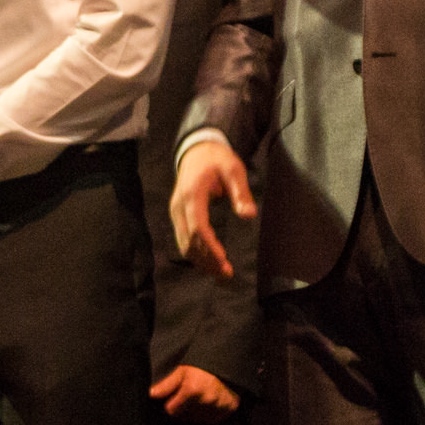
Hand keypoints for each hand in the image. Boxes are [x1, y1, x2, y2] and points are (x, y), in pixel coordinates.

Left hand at [150, 364, 239, 424]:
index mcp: (193, 390)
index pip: (171, 410)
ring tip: (200, 397)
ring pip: (198, 419)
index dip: (171, 403)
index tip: (175, 396)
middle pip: (185, 416)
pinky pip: (212, 419)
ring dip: (196, 412)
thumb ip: (166, 383)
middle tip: (189, 394)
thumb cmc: (203, 363)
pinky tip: (210, 402)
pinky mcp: (229, 410)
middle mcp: (207, 400)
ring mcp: (219, 406)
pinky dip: (209, 413)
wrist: (229, 360)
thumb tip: (151, 394)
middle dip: (183, 408)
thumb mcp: (182, 369)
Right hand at [169, 139, 256, 279]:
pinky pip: (184, 240)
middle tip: (227, 273)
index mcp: (192, 194)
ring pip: (184, 244)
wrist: (197, 151)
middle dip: (207, 260)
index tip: (224, 259)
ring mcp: (175, 212)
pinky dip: (196, 254)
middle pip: (189, 240)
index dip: (210, 246)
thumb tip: (249, 215)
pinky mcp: (177, 217)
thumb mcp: (234, 169)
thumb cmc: (217, 159)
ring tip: (221, 273)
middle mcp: (179, 206)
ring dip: (201, 261)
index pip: (198, 226)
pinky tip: (210, 262)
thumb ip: (241, 192)